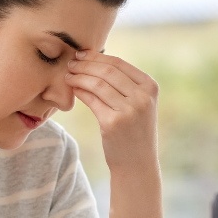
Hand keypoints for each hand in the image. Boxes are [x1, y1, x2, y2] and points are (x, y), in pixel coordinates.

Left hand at [65, 50, 158, 174]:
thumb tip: (95, 60)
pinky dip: (79, 91)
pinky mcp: (113, 123)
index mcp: (150, 87)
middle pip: (107, 71)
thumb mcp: (139, 104)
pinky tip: (72, 88)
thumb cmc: (134, 131)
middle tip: (70, 62)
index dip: (97, 56)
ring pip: (97, 84)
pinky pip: (91, 100)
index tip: (81, 54)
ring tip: (67, 75)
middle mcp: (142, 97)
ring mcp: (129, 110)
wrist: (137, 163)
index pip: (119, 63)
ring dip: (78, 76)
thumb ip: (125, 83)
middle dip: (85, 64)